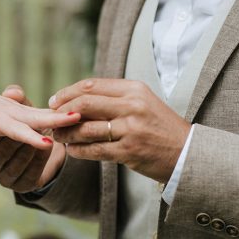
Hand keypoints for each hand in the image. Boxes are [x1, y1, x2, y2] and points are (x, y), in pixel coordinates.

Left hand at [0, 84, 79, 178]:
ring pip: (41, 112)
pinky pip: (42, 111)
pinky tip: (75, 114)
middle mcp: (8, 111)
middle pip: (34, 117)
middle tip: (76, 117)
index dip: (30, 137)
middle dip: (54, 119)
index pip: (13, 130)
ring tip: (81, 115)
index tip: (47, 143)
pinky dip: (57, 113)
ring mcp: (18, 108)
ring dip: (60, 114)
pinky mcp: (24, 108)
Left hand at [50, 78, 190, 181]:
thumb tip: (77, 98)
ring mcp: (131, 129)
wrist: (187, 152)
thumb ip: (114, 98)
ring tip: (59, 137)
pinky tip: (72, 150)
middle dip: (62, 111)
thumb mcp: (143, 103)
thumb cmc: (160, 127)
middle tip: (51, 119)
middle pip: (84, 103)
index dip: (67, 93)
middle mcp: (132, 105)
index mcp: (134, 89)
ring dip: (67, 133)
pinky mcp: (129, 151)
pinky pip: (94, 149)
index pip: (91, 85)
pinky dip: (78, 150)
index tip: (54, 101)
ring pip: (86, 128)